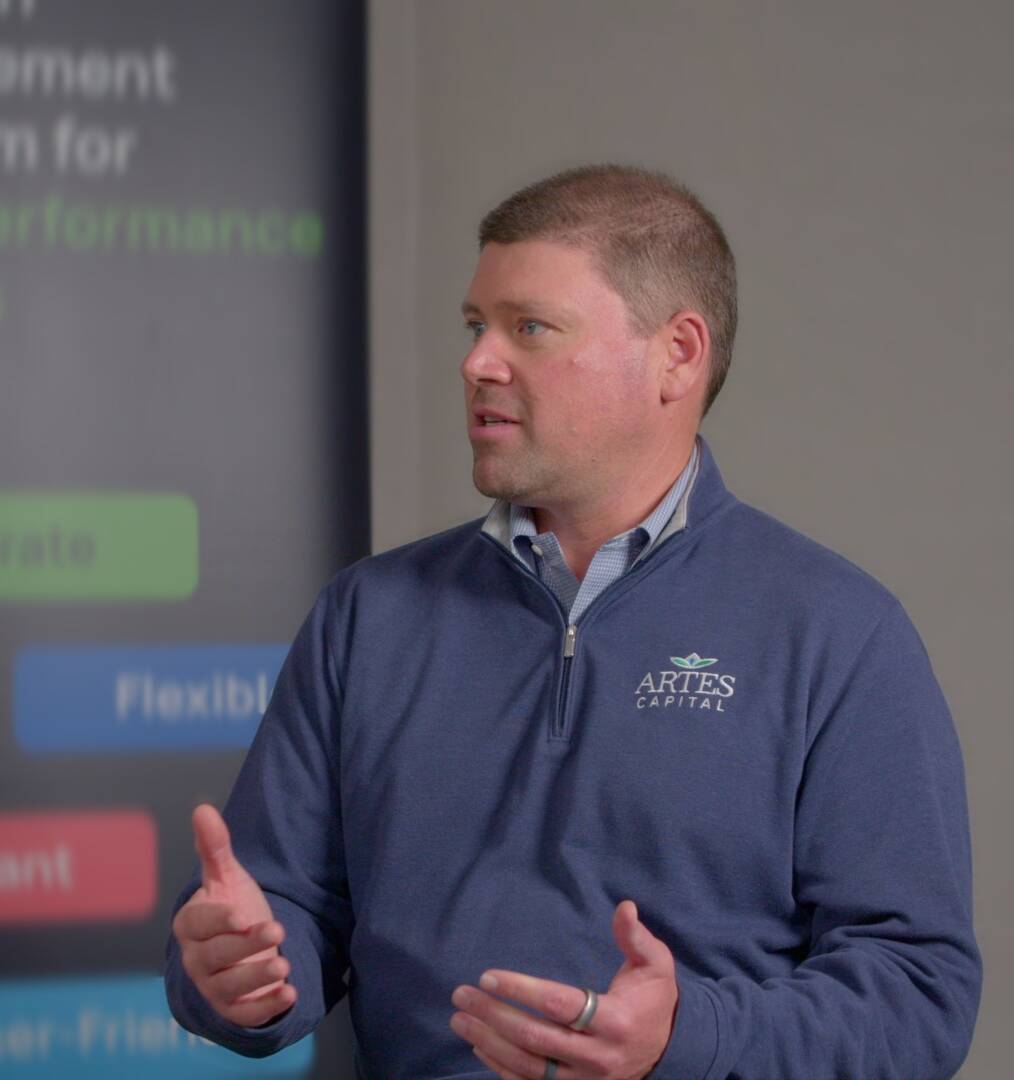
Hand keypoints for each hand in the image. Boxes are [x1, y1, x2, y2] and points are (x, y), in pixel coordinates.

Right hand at [171, 803, 296, 1026]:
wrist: (242, 948)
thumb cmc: (232, 908)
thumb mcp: (227, 877)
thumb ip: (214, 847)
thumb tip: (202, 808)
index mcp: (191, 925)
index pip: (198, 925)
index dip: (220, 920)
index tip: (244, 914)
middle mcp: (196, 959)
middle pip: (216, 956)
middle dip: (247, 946)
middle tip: (278, 931)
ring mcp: (213, 987)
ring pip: (230, 987)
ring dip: (257, 978)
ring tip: (284, 966)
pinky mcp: (233, 1009)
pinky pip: (245, 1014)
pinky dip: (266, 1007)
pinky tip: (289, 994)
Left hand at [449, 899, 677, 1078]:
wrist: (670, 1048)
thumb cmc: (654, 998)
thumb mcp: (654, 964)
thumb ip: (635, 937)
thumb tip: (623, 906)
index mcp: (614, 1021)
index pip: (559, 1005)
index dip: (521, 991)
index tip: (488, 975)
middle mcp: (597, 1057)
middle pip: (535, 1038)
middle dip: (493, 1014)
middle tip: (461, 994)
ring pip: (527, 1066)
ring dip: (488, 1042)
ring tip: (460, 1018)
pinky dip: (500, 1067)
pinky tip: (479, 1045)